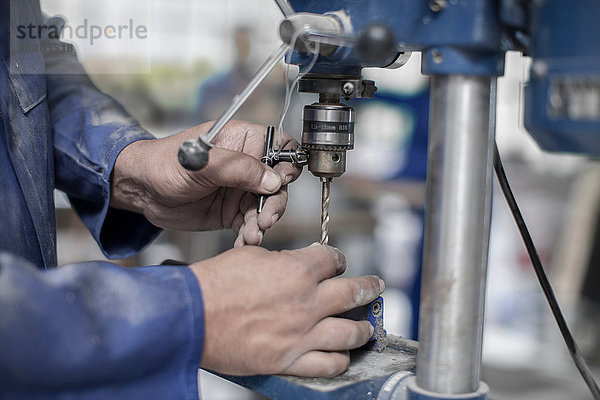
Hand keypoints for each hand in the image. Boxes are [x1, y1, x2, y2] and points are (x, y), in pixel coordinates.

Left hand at [111, 121, 301, 244]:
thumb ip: (239, 169)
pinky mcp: (232, 212)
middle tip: (266, 219)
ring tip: (251, 235)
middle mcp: (246, 166)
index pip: (280, 146)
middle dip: (274, 203)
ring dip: (262, 223)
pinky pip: (249, 224)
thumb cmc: (164, 163)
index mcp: (243, 141)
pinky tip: (242, 243)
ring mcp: (240, 190)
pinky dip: (249, 235)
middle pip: (278, 183)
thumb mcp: (202, 162)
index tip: (282, 181)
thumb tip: (272, 180)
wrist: (141, 191)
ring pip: (266, 207)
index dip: (287, 163)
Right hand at [191, 244, 384, 376]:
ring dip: (364, 328)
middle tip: (376, 286)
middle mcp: (307, 302)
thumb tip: (297, 264)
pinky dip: (341, 360)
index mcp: (297, 270)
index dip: (338, 258)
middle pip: (353, 292)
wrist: (191, 316)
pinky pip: (329, 364)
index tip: (338, 262)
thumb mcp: (251, 258)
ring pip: (351, 332)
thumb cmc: (214, 285)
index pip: (333, 259)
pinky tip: (343, 355)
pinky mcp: (290, 360)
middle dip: (369, 287)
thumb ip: (282, 261)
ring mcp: (302, 334)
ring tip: (368, 327)